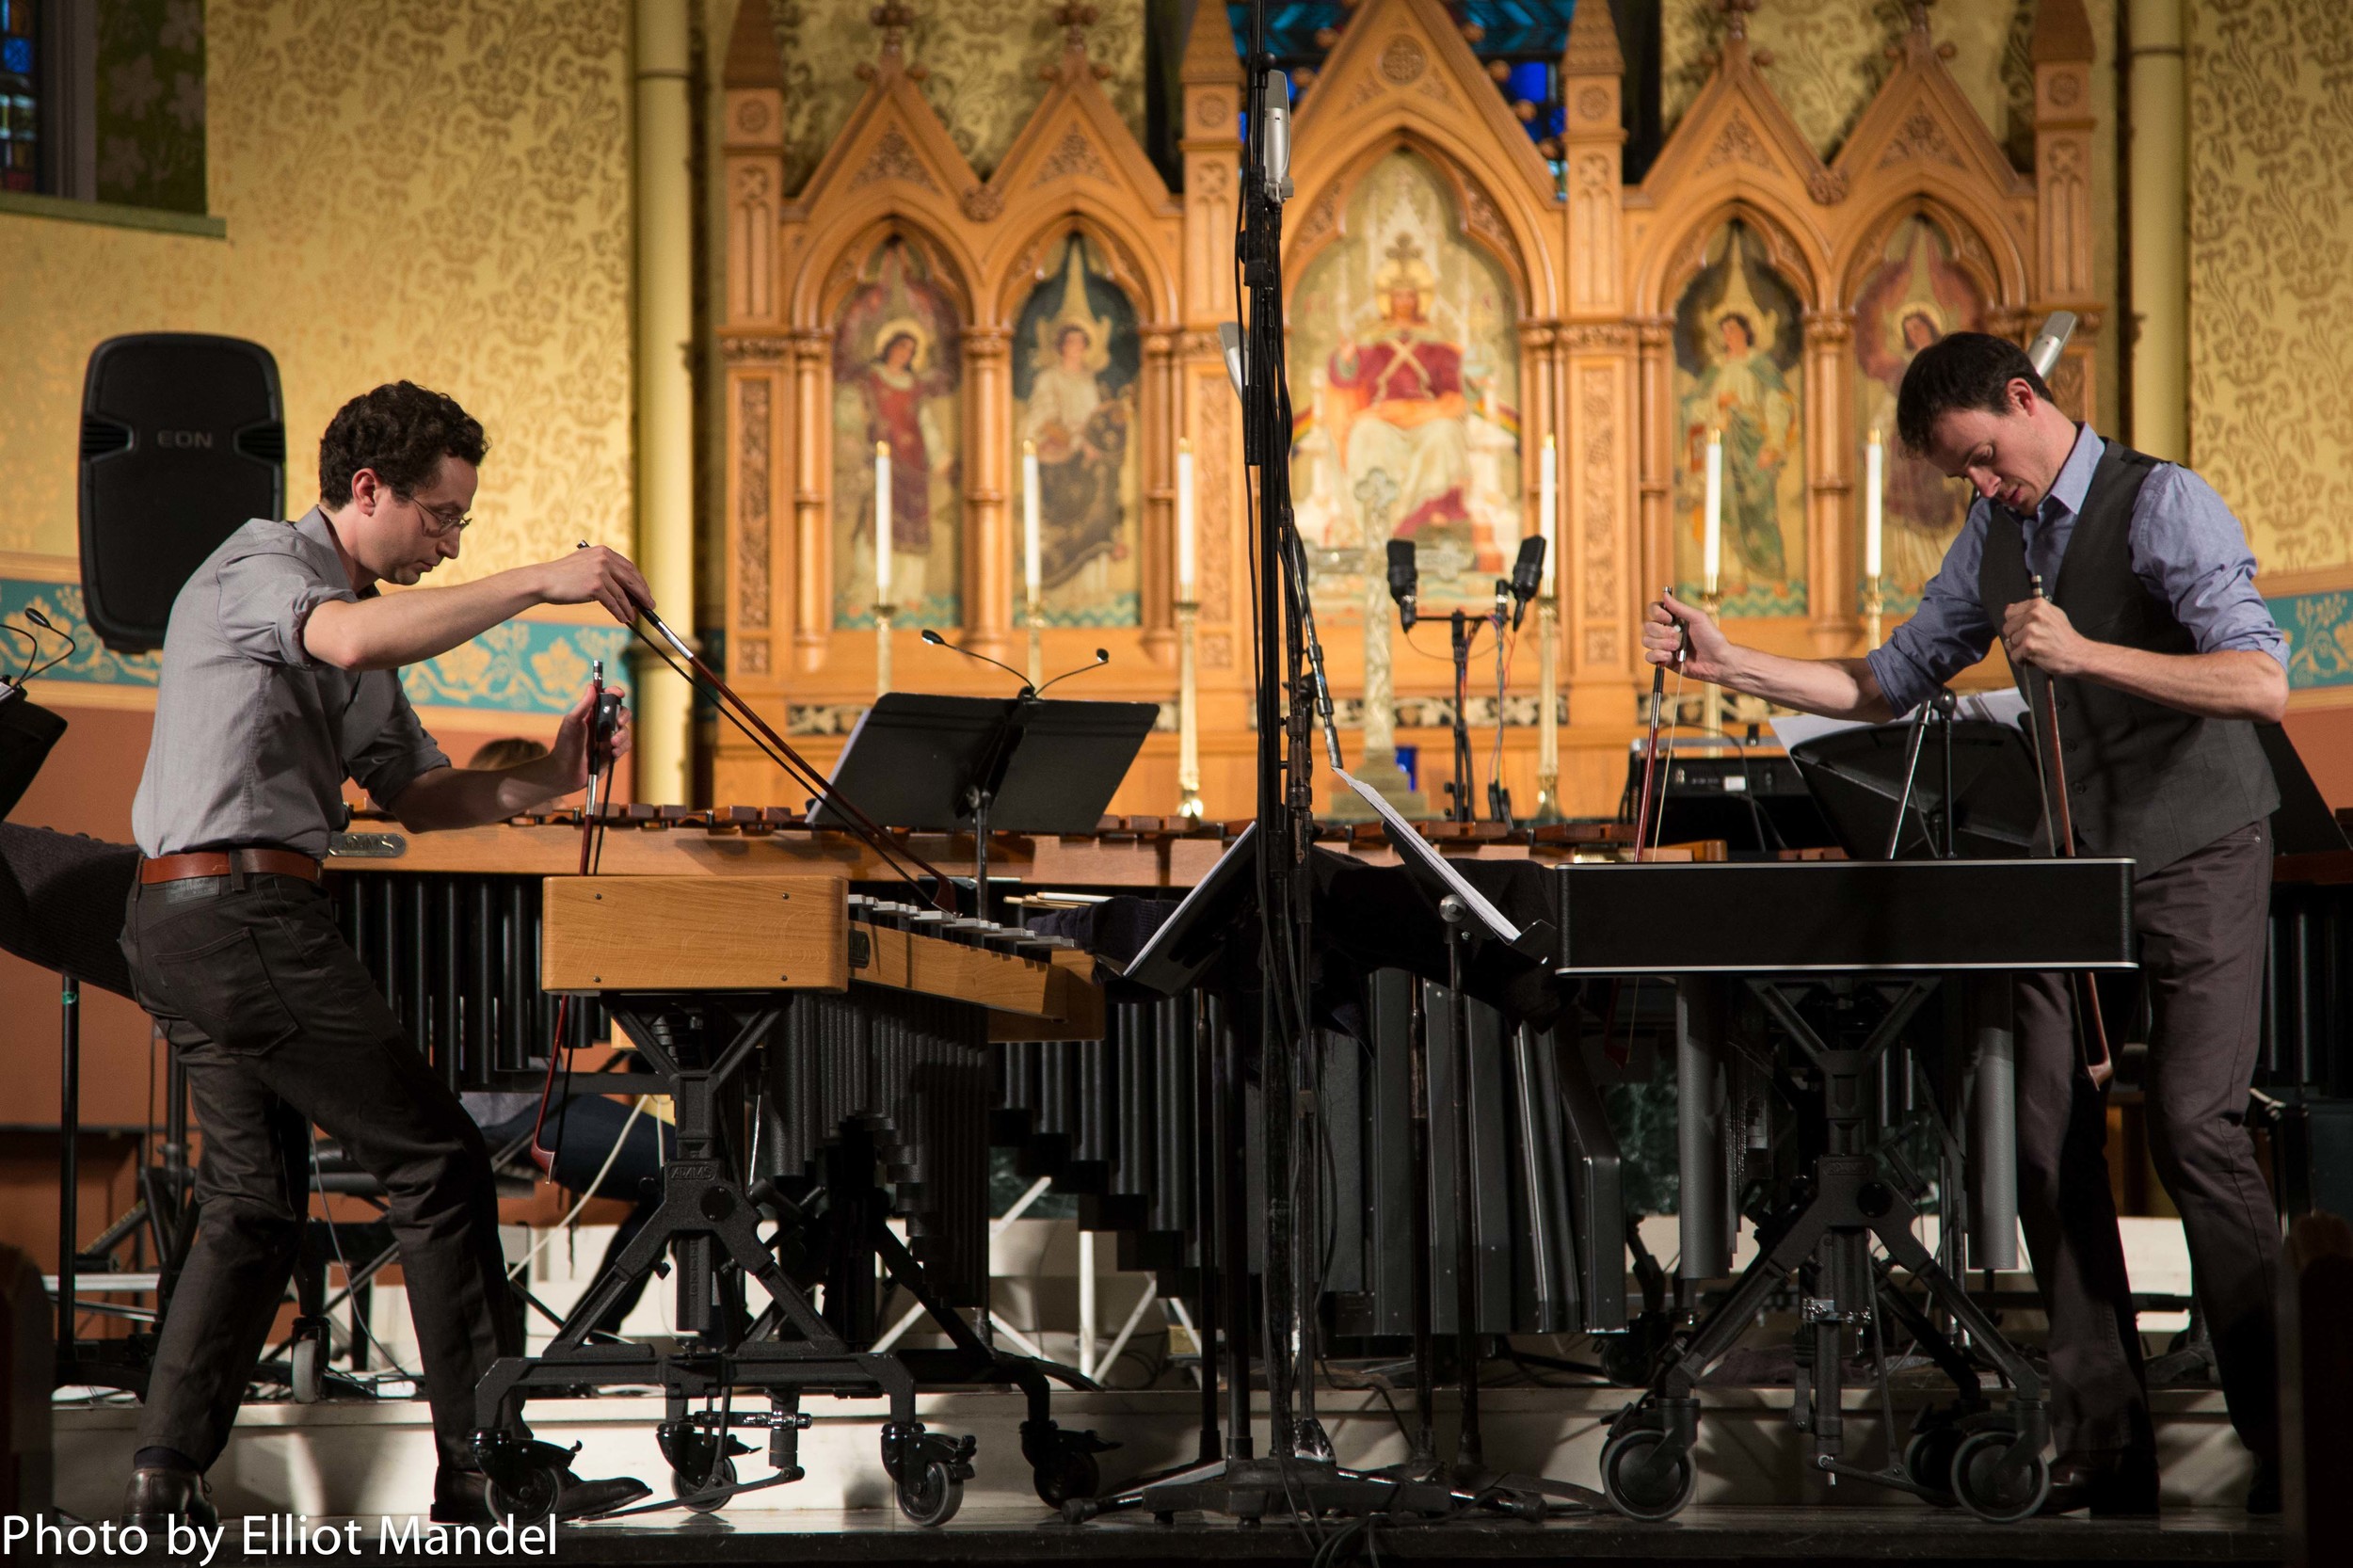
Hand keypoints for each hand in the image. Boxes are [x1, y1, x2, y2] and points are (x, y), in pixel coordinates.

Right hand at [537, 545, 651, 624]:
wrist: (543, 580)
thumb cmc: (563, 576)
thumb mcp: (586, 565)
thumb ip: (605, 570)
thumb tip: (625, 589)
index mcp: (603, 552)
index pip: (629, 567)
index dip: (639, 581)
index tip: (645, 592)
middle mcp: (604, 559)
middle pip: (631, 579)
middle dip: (643, 594)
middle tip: (650, 605)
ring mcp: (600, 572)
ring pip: (622, 594)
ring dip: (630, 608)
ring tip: (634, 617)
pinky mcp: (595, 586)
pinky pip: (613, 603)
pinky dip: (620, 612)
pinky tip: (623, 619)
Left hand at [548, 682, 633, 792]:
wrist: (566, 772)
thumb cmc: (565, 745)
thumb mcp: (572, 722)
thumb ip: (583, 705)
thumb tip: (592, 687)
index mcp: (592, 714)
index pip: (607, 698)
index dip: (615, 693)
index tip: (619, 693)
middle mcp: (602, 724)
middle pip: (622, 713)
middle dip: (624, 716)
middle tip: (619, 722)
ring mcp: (608, 738)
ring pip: (626, 731)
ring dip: (623, 736)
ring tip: (612, 744)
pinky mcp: (613, 752)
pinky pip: (625, 746)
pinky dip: (622, 748)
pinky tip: (613, 753)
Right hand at [1642, 590, 1734, 683]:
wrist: (1717, 661)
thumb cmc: (1712, 638)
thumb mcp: (1698, 618)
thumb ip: (1679, 607)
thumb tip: (1665, 594)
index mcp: (1674, 619)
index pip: (1653, 610)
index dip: (1657, 613)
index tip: (1668, 619)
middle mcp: (1666, 631)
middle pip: (1648, 626)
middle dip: (1661, 632)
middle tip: (1676, 636)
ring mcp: (1664, 646)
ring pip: (1647, 641)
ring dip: (1661, 644)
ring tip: (1676, 647)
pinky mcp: (1664, 660)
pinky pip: (1649, 657)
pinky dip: (1658, 656)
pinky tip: (1670, 657)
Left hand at [2001, 597, 2089, 675]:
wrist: (2078, 654)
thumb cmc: (2064, 637)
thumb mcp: (2052, 615)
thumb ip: (2030, 611)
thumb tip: (2009, 607)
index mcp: (2038, 605)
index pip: (2009, 612)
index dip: (2015, 623)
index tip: (2024, 629)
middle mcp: (2034, 615)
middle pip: (2007, 628)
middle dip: (2016, 637)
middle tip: (2033, 641)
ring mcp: (2031, 630)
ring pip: (2009, 642)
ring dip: (2020, 650)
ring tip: (2037, 649)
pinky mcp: (2029, 646)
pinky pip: (2014, 655)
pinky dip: (2022, 660)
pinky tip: (2035, 657)